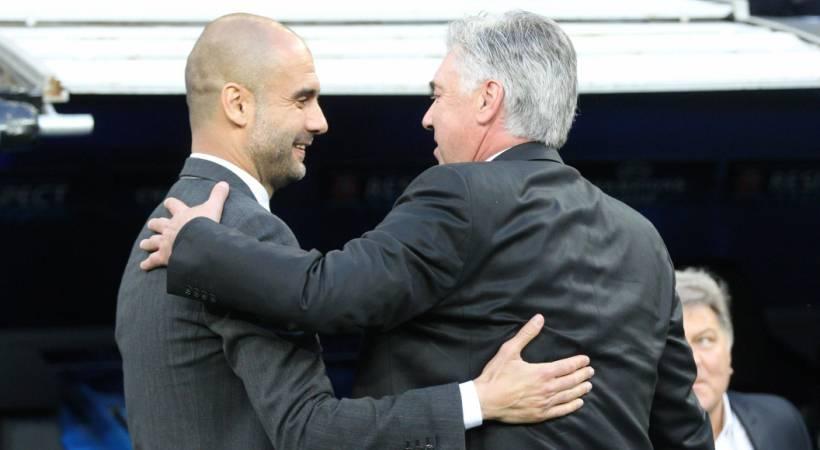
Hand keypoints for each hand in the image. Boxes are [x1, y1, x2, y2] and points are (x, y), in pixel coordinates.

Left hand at [139, 182, 229, 270]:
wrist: (196, 242)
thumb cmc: (204, 224)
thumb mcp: (213, 207)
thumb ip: (218, 196)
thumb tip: (225, 183)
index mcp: (181, 215)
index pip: (174, 205)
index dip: (171, 204)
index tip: (167, 203)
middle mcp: (170, 228)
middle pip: (159, 224)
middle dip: (155, 224)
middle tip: (151, 224)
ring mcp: (165, 242)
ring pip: (152, 242)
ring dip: (148, 243)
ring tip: (143, 244)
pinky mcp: (163, 256)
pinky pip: (153, 260)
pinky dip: (147, 263)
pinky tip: (143, 266)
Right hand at [473, 314, 592, 422]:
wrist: (486, 400)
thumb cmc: (496, 375)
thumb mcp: (509, 350)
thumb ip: (526, 334)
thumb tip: (539, 318)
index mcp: (542, 372)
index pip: (566, 366)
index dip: (578, 362)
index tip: (586, 360)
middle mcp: (547, 388)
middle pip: (571, 381)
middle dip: (582, 375)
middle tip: (590, 371)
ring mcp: (544, 403)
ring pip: (569, 396)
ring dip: (580, 390)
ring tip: (588, 386)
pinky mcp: (540, 414)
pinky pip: (561, 411)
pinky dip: (572, 406)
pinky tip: (578, 403)